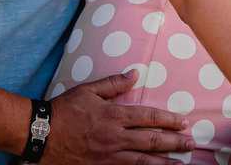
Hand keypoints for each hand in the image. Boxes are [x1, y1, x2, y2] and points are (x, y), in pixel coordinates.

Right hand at [42, 73, 193, 164]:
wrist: (39, 134)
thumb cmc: (64, 109)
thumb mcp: (88, 90)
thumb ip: (114, 83)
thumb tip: (135, 74)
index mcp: (114, 116)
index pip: (149, 118)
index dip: (168, 120)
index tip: (183, 122)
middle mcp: (114, 138)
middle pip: (151, 141)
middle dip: (173, 143)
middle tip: (191, 144)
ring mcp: (107, 156)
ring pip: (141, 162)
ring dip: (163, 162)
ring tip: (180, 164)